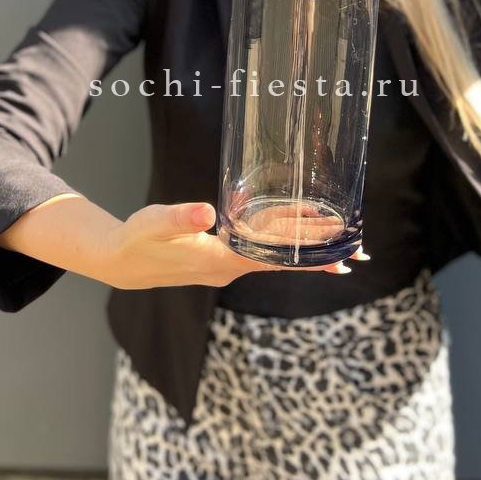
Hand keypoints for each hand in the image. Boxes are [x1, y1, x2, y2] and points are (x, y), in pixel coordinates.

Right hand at [99, 201, 369, 289]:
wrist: (121, 262)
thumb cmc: (138, 239)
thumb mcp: (155, 223)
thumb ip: (180, 217)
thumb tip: (207, 212)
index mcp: (221, 260)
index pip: (274, 259)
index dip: (307, 257)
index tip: (340, 258)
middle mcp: (230, 267)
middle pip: (283, 261)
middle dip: (319, 255)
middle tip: (360, 250)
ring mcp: (227, 264)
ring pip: (275, 256)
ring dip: (305, 251)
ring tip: (341, 246)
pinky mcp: (222, 257)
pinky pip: (262, 251)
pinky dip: (284, 244)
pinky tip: (298, 236)